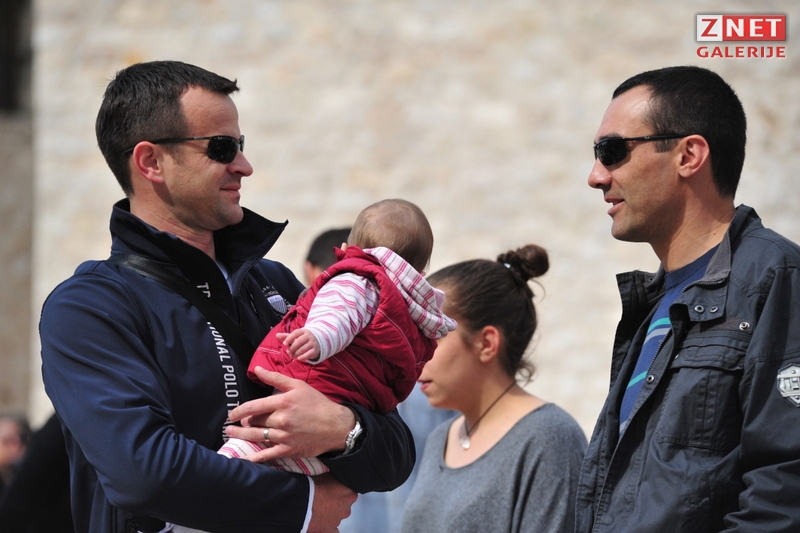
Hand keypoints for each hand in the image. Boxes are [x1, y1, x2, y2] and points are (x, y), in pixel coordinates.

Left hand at [225, 367, 354, 462]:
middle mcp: (281, 420)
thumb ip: (276, 378)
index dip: (239, 410)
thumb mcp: (298, 386)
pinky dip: (255, 458)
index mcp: (282, 402)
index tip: (232, 414)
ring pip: (257, 436)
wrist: (336, 425)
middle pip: (254, 422)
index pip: (253, 407)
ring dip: (242, 435)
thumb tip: (257, 369)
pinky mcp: (289, 450)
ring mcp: (284, 436)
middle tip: (234, 424)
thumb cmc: (317, 403)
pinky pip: (267, 455)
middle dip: (242, 422)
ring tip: (232, 434)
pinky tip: (244, 459)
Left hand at [275, 329, 320, 361]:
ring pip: (303, 348)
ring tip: (292, 356)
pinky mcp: (315, 350)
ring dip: (296, 353)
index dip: (289, 338)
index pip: (296, 333)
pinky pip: (309, 354)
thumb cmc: (303, 338)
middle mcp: (309, 336)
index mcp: (303, 331)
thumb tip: (276, 335)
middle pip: (299, 341)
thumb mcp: (296, 336)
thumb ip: (286, 336)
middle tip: (288, 352)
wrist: (318, 341)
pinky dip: (303, 357)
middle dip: (292, 348)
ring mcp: (313, 343)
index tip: (284, 343)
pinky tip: (298, 358)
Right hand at [308, 474, 356, 532]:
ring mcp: (338, 521)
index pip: (348, 491)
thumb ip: (335, 479)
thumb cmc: (314, 486)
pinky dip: (328, 527)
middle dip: (335, 502)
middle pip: (343, 505)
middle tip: (323, 498)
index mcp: (350, 494)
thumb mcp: (327, 475)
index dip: (340, 489)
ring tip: (318, 509)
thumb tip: (335, 479)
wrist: (301, 502)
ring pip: (336, 517)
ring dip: (330, 513)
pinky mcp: (328, 531)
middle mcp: (347, 509)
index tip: (332, 488)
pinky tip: (321, 522)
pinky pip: (332, 531)